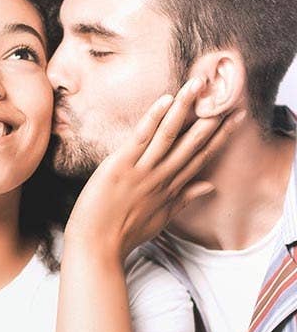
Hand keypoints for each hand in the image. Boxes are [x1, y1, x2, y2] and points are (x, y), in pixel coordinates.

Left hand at [64, 77, 246, 260]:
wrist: (97, 246)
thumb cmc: (123, 234)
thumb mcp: (160, 219)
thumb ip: (184, 200)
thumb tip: (210, 186)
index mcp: (170, 189)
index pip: (201, 157)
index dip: (220, 136)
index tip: (235, 117)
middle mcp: (161, 178)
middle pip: (192, 143)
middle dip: (211, 118)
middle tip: (228, 94)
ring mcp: (142, 172)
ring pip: (169, 135)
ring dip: (184, 108)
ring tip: (198, 85)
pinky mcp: (120, 167)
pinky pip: (140, 138)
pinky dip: (153, 118)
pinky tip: (166, 100)